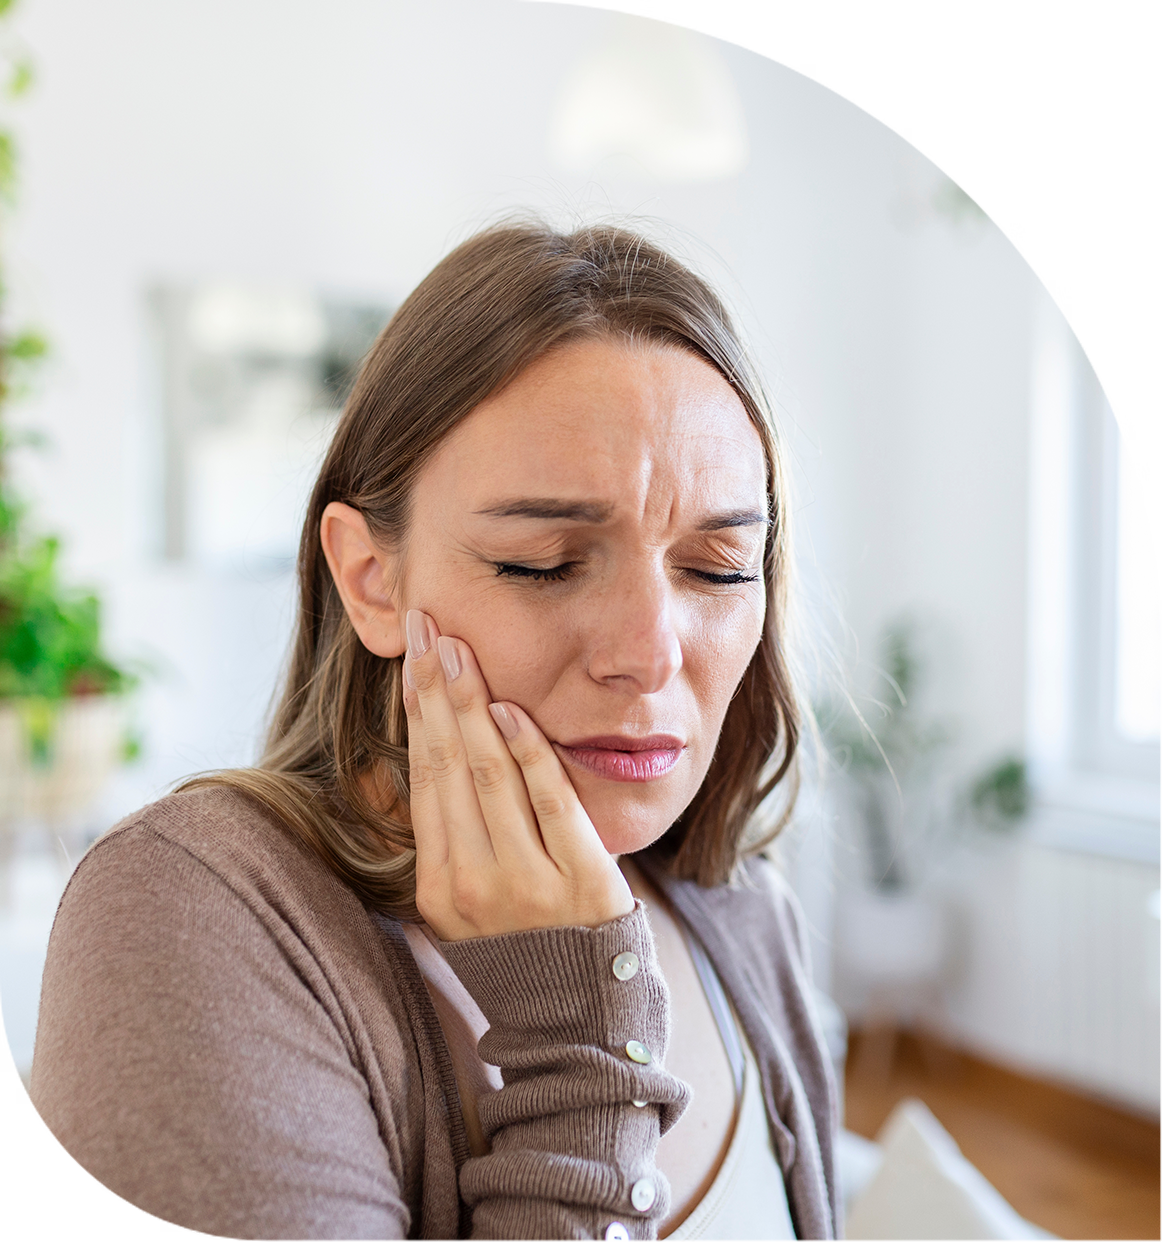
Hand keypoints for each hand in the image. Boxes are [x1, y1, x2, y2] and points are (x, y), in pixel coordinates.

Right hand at [402, 609, 634, 941]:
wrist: (579, 1015)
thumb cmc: (521, 943)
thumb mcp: (467, 900)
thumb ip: (452, 833)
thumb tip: (433, 748)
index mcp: (440, 885)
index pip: (423, 777)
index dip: (417, 710)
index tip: (412, 655)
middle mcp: (474, 882)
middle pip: (448, 765)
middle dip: (435, 688)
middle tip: (427, 627)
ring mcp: (527, 882)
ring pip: (490, 775)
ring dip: (473, 704)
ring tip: (457, 649)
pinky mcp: (581, 880)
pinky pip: (548, 802)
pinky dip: (527, 752)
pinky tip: (510, 709)